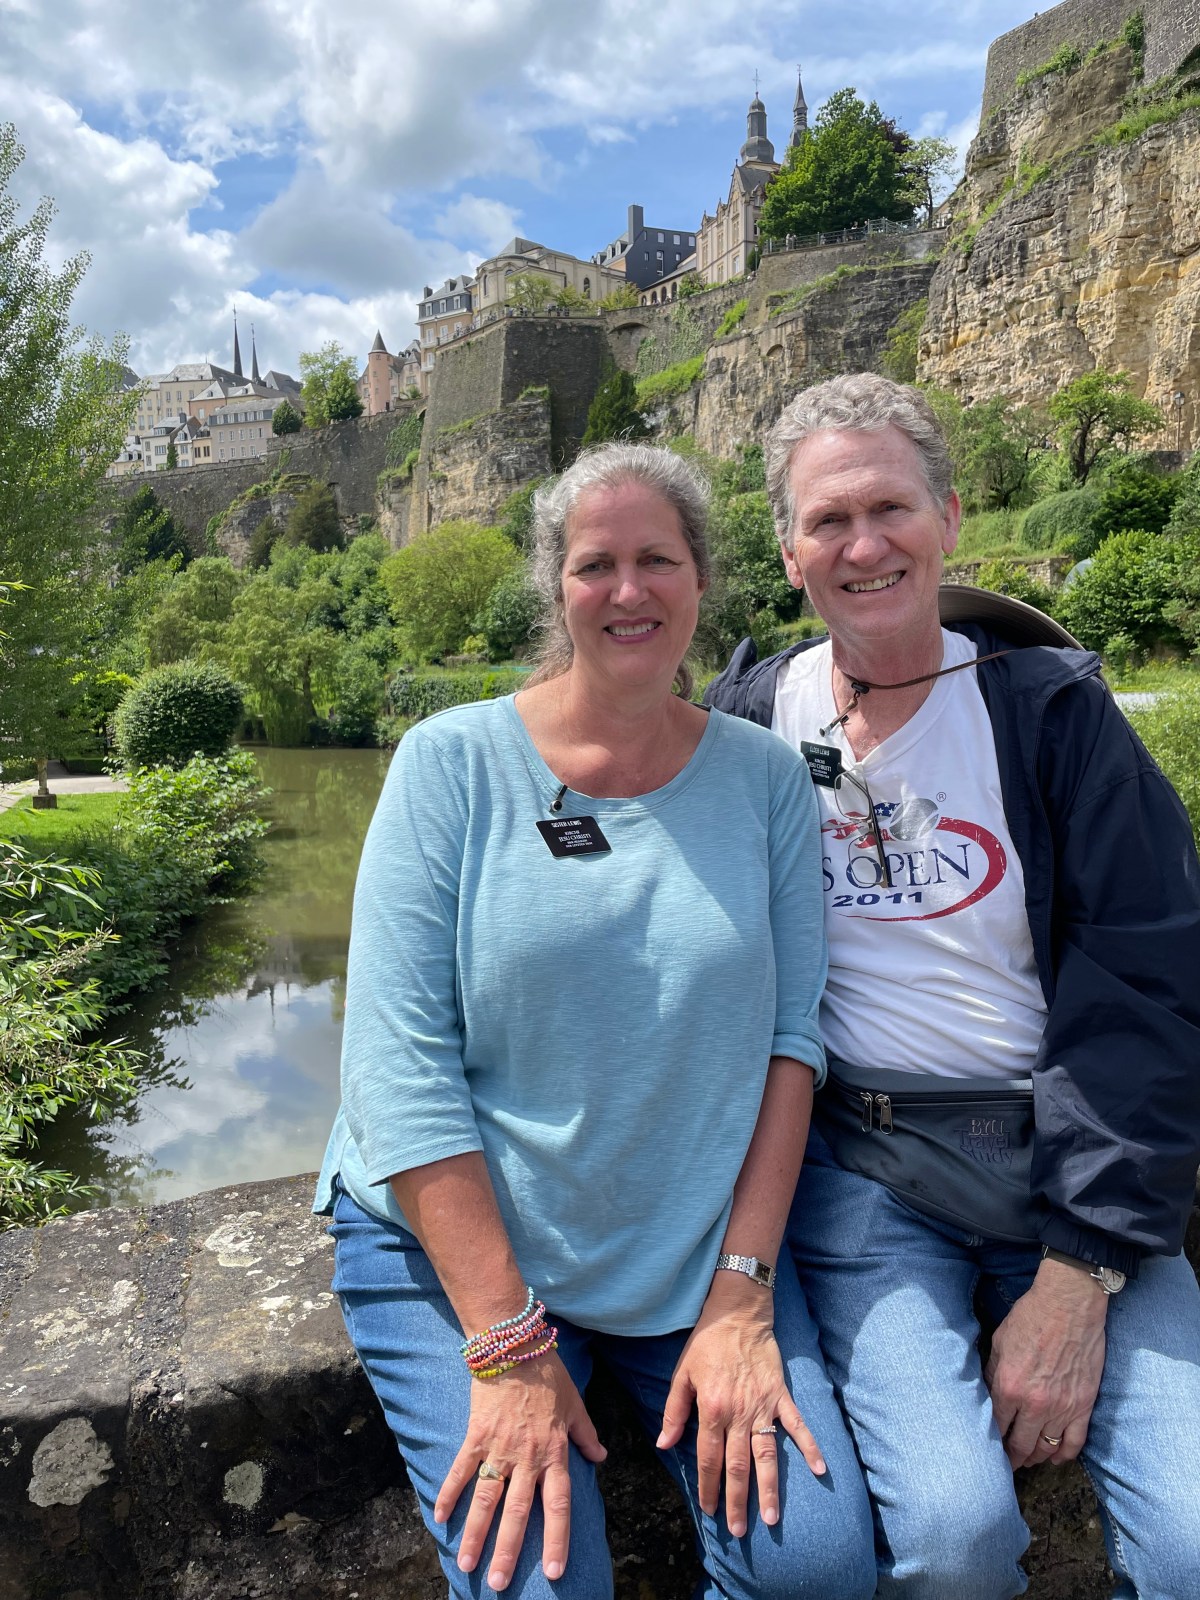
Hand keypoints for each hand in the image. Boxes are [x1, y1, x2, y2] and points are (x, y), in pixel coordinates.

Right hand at [435, 1352, 605, 1590]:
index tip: (553, 1571)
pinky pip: (461, 1470)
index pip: (557, 1505)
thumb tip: (601, 1457)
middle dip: (508, 1551)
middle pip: (517, 1512)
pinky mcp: (476, 1435)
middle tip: (498, 1584)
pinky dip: (449, 1493)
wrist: (515, 1344)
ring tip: (466, 1564)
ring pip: (487, 1499)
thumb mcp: (576, 1405)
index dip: (556, 1539)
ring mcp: (499, 1448)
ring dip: (476, 1534)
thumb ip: (586, 1435)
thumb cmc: (549, 1373)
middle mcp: (527, 1457)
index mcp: (554, 1453)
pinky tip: (439, 1518)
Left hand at [657, 1284, 825, 1537]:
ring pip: (767, 1455)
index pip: (709, 1459)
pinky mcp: (781, 1396)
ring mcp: (763, 1406)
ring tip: (772, 1517)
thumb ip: (674, 1411)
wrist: (738, 1312)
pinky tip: (820, 1470)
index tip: (709, 1512)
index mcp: (712, 1409)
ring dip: (770, 1488)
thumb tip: (665, 1444)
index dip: (708, 1487)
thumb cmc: (707, 1343)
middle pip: (738, 1466)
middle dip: (737, 1500)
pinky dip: (809, 1447)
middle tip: (739, 1531)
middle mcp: (739, 1413)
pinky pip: (797, 1426)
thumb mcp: (682, 1374)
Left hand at [984, 1259, 1107, 1468]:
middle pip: (1019, 1445)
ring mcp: (1061, 1408)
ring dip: (1034, 1458)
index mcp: (1008, 1386)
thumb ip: (993, 1372)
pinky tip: (1055, 1459)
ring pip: (1045, 1448)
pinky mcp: (1083, 1406)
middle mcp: (1034, 1404)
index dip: (990, 1440)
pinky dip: (1064, 1455)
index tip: (986, 1448)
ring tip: (1027, 1461)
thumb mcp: (999, 1341)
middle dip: (1010, 1458)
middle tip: (1005, 1465)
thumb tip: (988, 1393)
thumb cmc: (1031, 1317)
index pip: (995, 1426)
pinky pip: (1074, 1443)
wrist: (1069, 1305)